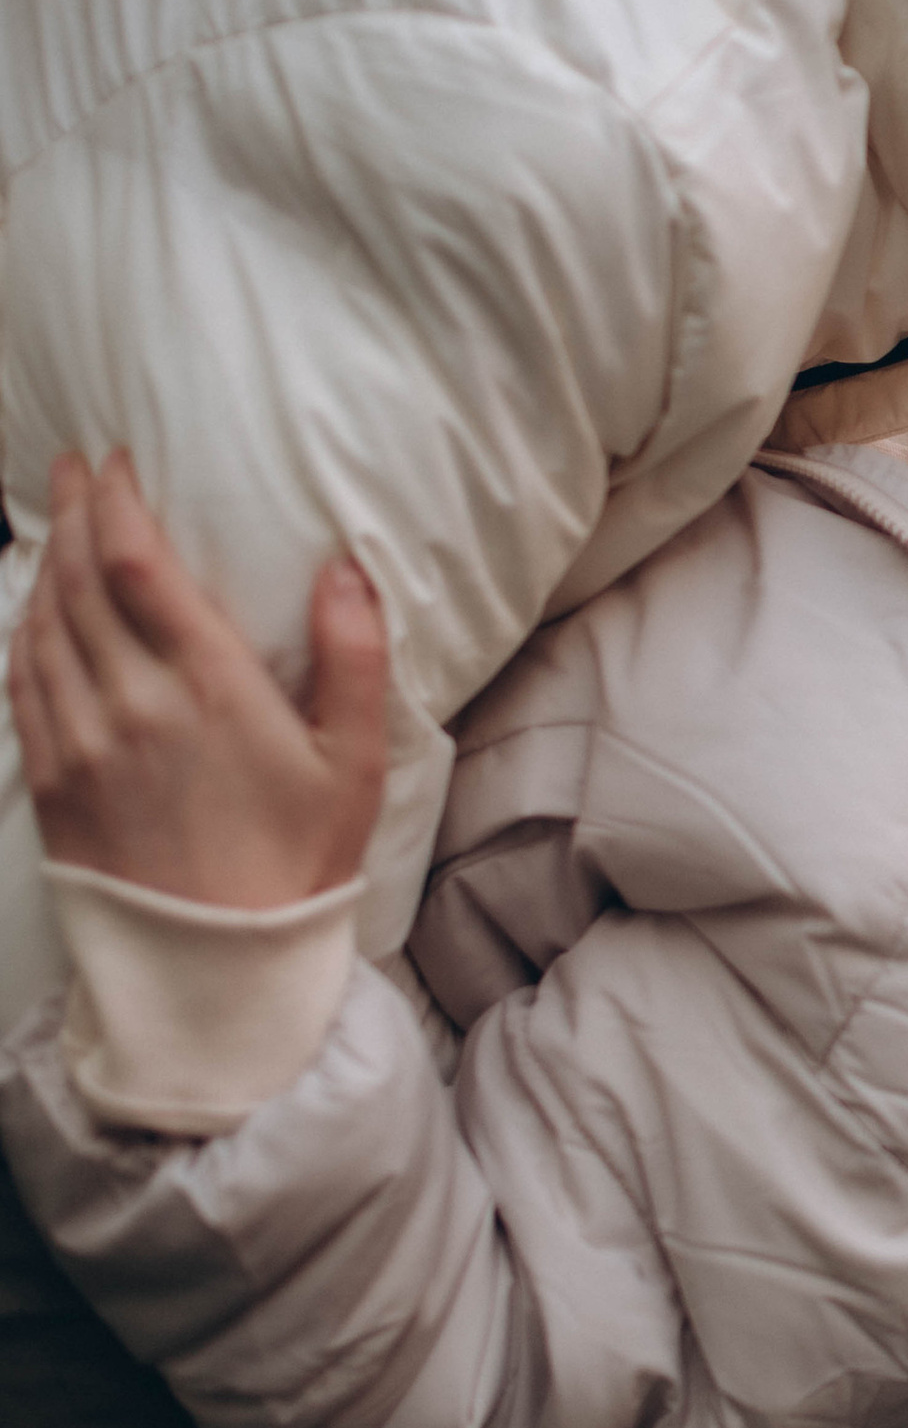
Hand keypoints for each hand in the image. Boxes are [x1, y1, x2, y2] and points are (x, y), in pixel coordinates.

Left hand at [9, 453, 388, 908]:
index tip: (117, 461)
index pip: (134, 560)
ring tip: (53, 522)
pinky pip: (22, 683)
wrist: (218, 967)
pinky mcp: (54, 781)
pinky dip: (22, 631)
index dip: (115, 498)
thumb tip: (344, 567)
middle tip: (76, 468)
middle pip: (75, 577)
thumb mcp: (354, 764)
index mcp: (208, 686)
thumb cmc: (299, 863)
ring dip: (41, 562)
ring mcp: (81, 741)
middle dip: (70, 510)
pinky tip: (33, 611)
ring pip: (40, 624)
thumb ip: (354, 657)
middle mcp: (131, 702)